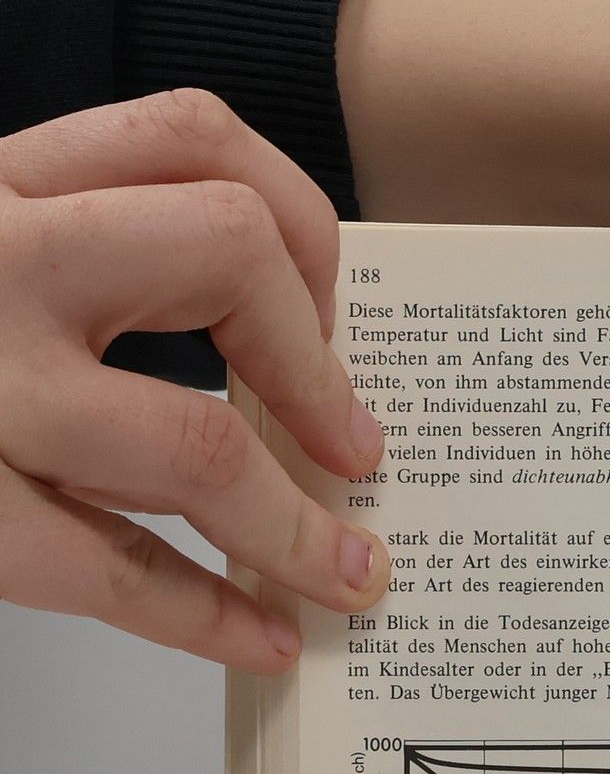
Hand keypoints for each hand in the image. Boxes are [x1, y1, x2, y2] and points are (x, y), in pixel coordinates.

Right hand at [0, 91, 388, 672]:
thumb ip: (91, 264)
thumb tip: (286, 368)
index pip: (193, 138)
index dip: (303, 228)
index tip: (334, 313)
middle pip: (227, 253)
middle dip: (317, 364)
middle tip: (353, 446)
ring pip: (188, 436)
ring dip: (292, 523)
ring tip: (345, 573)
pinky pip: (107, 567)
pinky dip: (205, 615)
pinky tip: (260, 636)